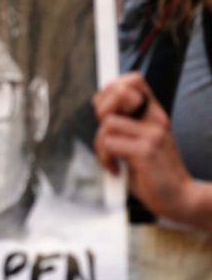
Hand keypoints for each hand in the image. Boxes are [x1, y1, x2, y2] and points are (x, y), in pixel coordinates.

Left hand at [93, 73, 193, 219]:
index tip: (104, 112)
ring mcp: (153, 134)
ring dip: (101, 144)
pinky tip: (115, 168)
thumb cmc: (153, 171)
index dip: (111, 91)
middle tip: (105, 135)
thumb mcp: (138, 141)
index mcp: (154, 114)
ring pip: (108, 123)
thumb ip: (124, 123)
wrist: (179, 197)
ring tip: (111, 159)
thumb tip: (99, 104)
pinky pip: (110, 144)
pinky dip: (105, 158)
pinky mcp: (146, 151)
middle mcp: (156, 119)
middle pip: (119, 92)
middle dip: (101, 111)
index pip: (133, 81)